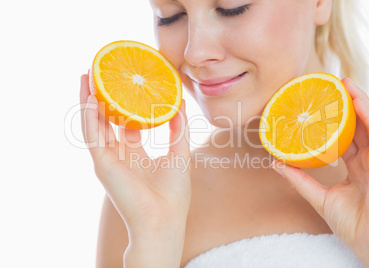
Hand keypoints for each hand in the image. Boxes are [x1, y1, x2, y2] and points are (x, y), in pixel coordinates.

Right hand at [80, 73, 190, 239]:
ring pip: (94, 125)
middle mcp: (118, 155)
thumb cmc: (173, 194)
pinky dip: (90, 117)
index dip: (123, 104)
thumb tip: (180, 103)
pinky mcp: (102, 165)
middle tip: (100, 73)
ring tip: (87, 77)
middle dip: (101, 98)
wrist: (165, 220)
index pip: (123, 124)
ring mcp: (108, 160)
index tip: (125, 84)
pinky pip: (92, 136)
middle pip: (105, 120)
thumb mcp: (179, 153)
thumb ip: (178, 129)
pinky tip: (90, 98)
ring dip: (88, 102)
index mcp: (134, 154)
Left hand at [271, 78, 368, 266]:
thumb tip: (277, 163)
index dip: (334, 121)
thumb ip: (299, 180)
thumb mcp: (319, 197)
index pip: (346, 137)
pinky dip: (366, 110)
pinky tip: (354, 96)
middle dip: (344, 105)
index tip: (318, 107)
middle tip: (327, 87)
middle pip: (356, 125)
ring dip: (357, 99)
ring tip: (341, 82)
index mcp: (357, 167)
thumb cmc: (352, 224)